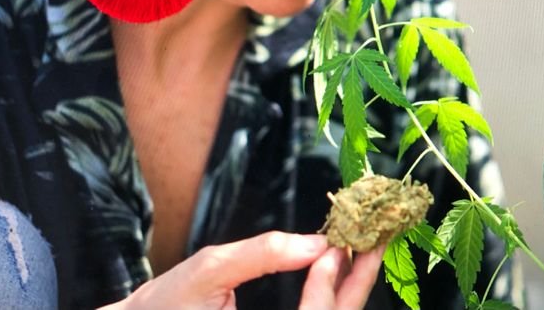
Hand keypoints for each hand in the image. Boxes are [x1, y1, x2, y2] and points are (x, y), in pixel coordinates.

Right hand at [101, 232, 383, 309]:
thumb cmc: (165, 305)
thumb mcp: (208, 270)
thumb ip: (262, 255)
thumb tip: (314, 242)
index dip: (329, 287)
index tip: (334, 247)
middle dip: (358, 284)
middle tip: (378, 240)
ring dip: (350, 290)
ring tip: (366, 249)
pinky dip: (333, 298)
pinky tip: (339, 270)